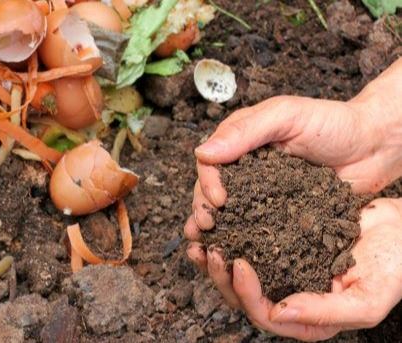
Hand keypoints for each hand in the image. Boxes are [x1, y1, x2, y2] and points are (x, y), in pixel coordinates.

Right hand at [186, 57, 401, 236]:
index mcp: (241, 142)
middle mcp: (246, 169)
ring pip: (229, 213)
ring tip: (207, 247)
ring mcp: (262, 194)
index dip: (207, 182)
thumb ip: (245, 131)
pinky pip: (257, 229)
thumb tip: (202, 152)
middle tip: (207, 227)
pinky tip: (234, 255)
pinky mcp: (280, 215)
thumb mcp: (286, 116)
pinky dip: (243, 242)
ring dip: (215, 230)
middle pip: (212, 191)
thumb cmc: (333, 123)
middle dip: (204, 209)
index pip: (210, 163)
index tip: (218, 200)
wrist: (376, 146)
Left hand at [186, 198, 401, 340]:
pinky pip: (247, 242)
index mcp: (307, 318)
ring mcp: (282, 270)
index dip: (246, 294)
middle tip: (209, 249)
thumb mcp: (368, 298)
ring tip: (200, 237)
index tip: (238, 263)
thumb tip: (279, 312)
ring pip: (238, 272)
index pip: (264, 315)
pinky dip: (230, 233)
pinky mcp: (279, 244)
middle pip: (242, 296)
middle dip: (220, 276)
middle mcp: (289, 296)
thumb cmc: (393, 267)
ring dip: (215, 258)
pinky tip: (218, 220)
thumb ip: (325, 312)